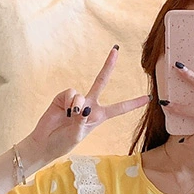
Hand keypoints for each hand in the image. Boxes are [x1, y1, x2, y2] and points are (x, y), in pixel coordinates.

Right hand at [26, 46, 149, 165]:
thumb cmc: (63, 143)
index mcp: (99, 117)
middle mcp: (89, 105)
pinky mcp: (63, 97)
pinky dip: (67, 103)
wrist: (45, 142)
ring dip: (75, 107)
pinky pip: (70, 93)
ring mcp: (76, 100)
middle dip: (108, 66)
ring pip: (80, 94)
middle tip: (116, 50)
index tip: (148, 98)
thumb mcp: (77, 135)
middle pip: (101, 81)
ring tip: (70, 117)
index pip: (119, 108)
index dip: (133, 103)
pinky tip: (63, 111)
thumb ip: (82, 120)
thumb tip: (84, 106)